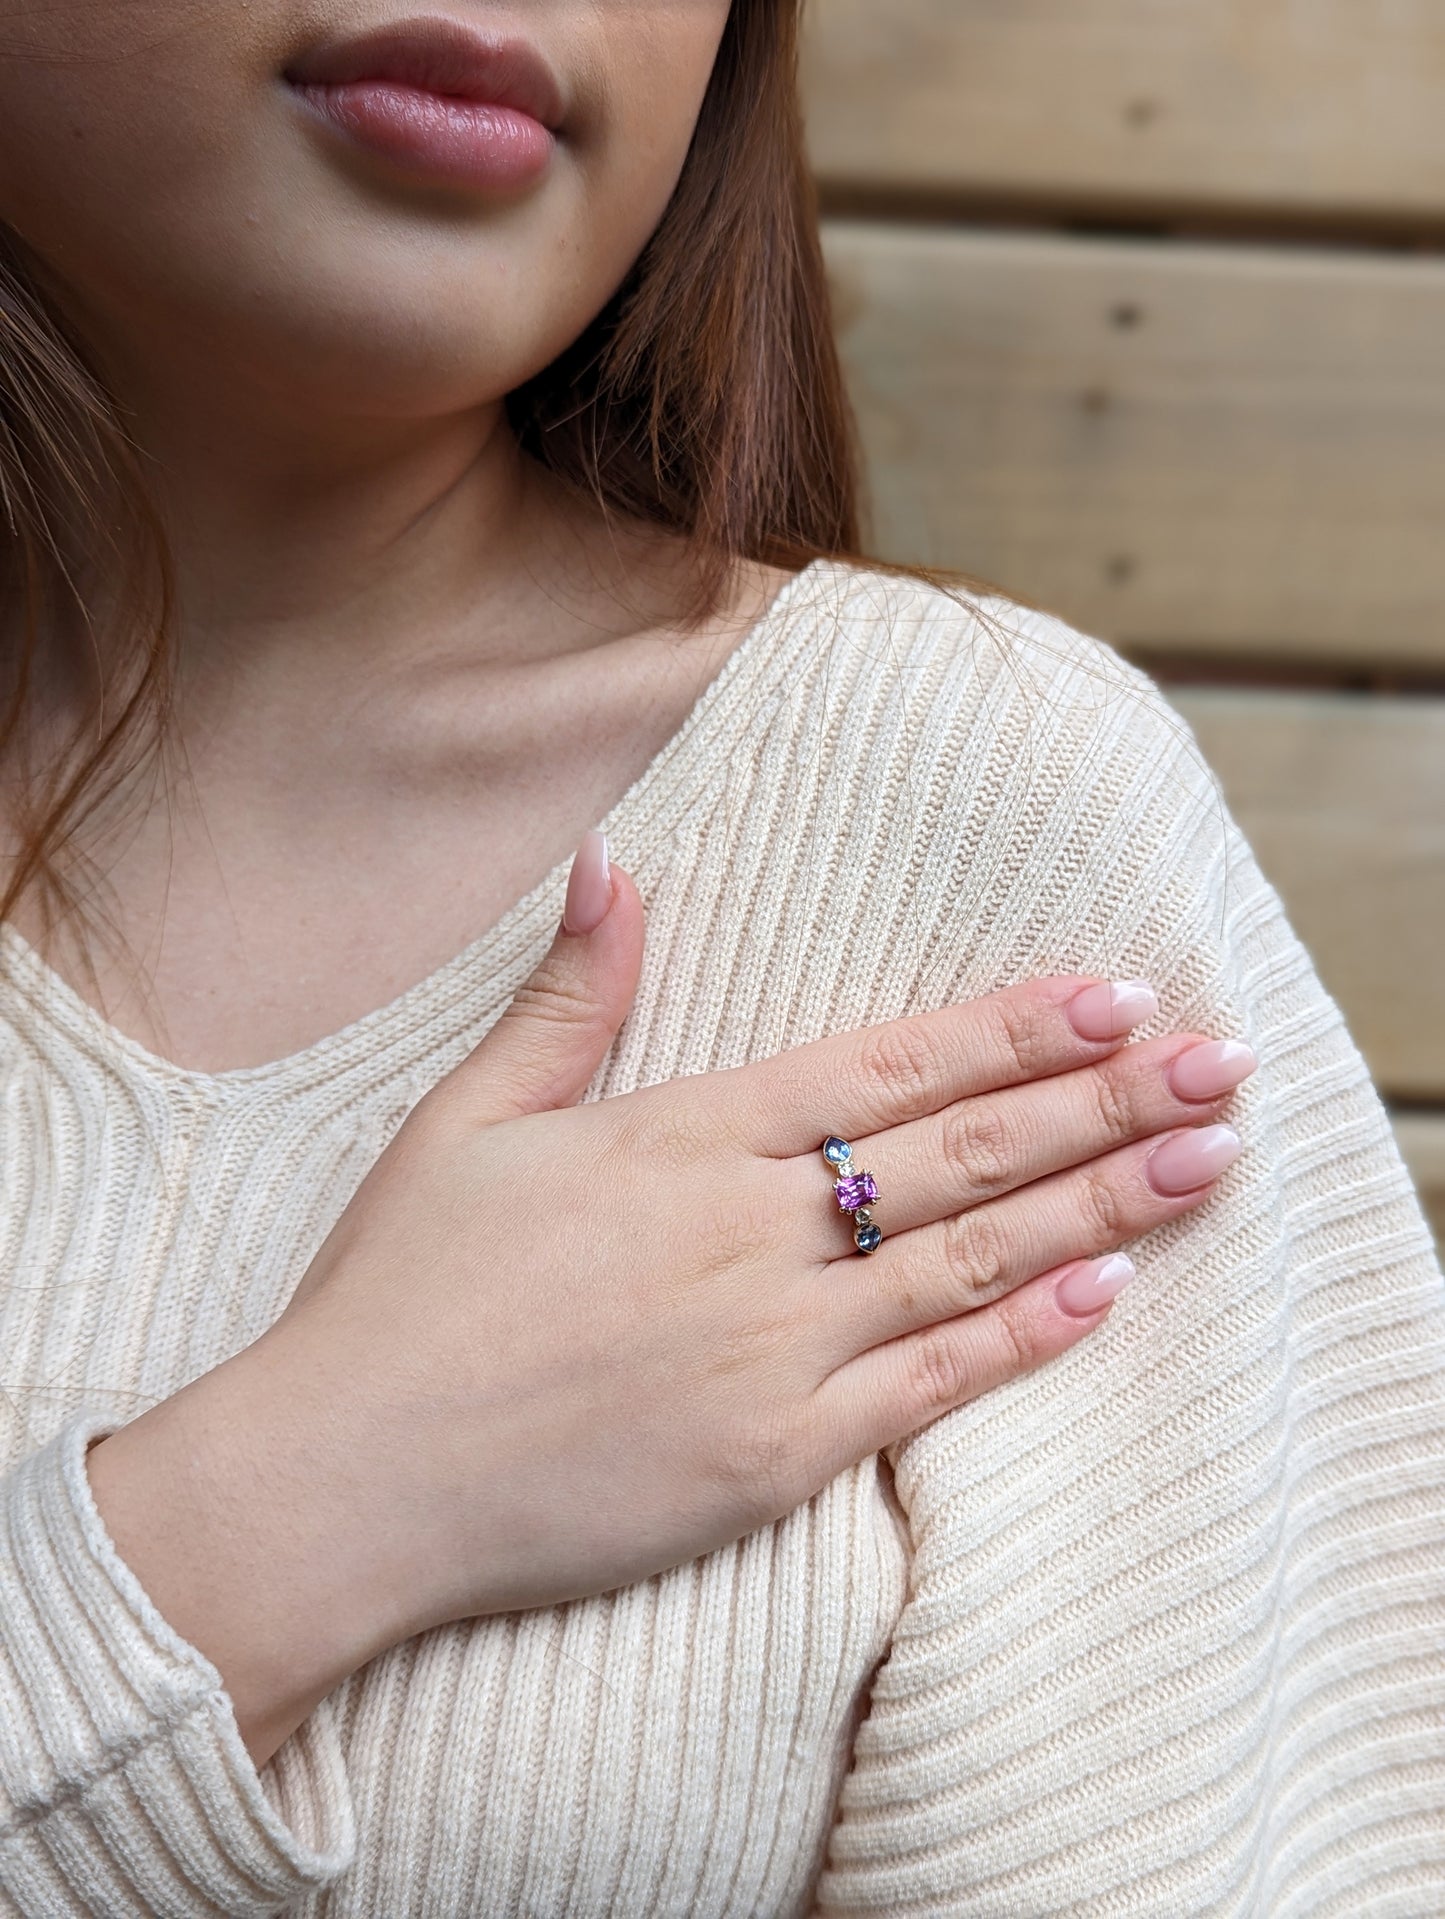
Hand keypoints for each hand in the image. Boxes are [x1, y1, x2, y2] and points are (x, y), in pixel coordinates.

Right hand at [86, 832, 1254, 1766]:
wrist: (343, 1478)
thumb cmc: (399, 1292)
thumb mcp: (469, 1118)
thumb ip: (570, 996)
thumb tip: (608, 860)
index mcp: (680, 1137)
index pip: (885, 1064)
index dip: (1010, 1027)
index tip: (1113, 996)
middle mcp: (745, 1231)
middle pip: (957, 1151)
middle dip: (1100, 1101)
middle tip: (1216, 1063)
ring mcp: (767, 1348)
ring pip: (967, 1261)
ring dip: (1097, 1205)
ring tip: (1204, 1161)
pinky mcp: (769, 1457)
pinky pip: (923, 1391)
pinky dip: (1017, 1342)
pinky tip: (1102, 1295)